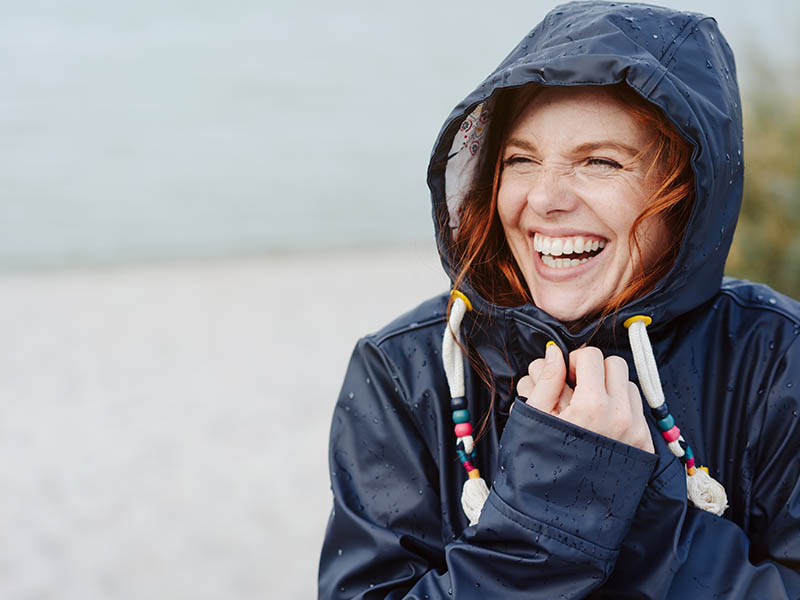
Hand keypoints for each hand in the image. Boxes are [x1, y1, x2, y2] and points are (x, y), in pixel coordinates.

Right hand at [516, 344, 653, 452]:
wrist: (560, 512)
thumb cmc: (540, 463)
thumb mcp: (534, 417)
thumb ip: (547, 379)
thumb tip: (554, 352)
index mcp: (592, 406)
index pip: (591, 356)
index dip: (574, 360)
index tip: (564, 375)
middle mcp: (620, 416)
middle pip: (615, 364)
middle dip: (595, 369)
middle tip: (577, 386)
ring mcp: (636, 431)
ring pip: (629, 385)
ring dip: (610, 388)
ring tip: (589, 407)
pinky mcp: (643, 445)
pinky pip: (637, 410)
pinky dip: (621, 408)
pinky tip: (601, 424)